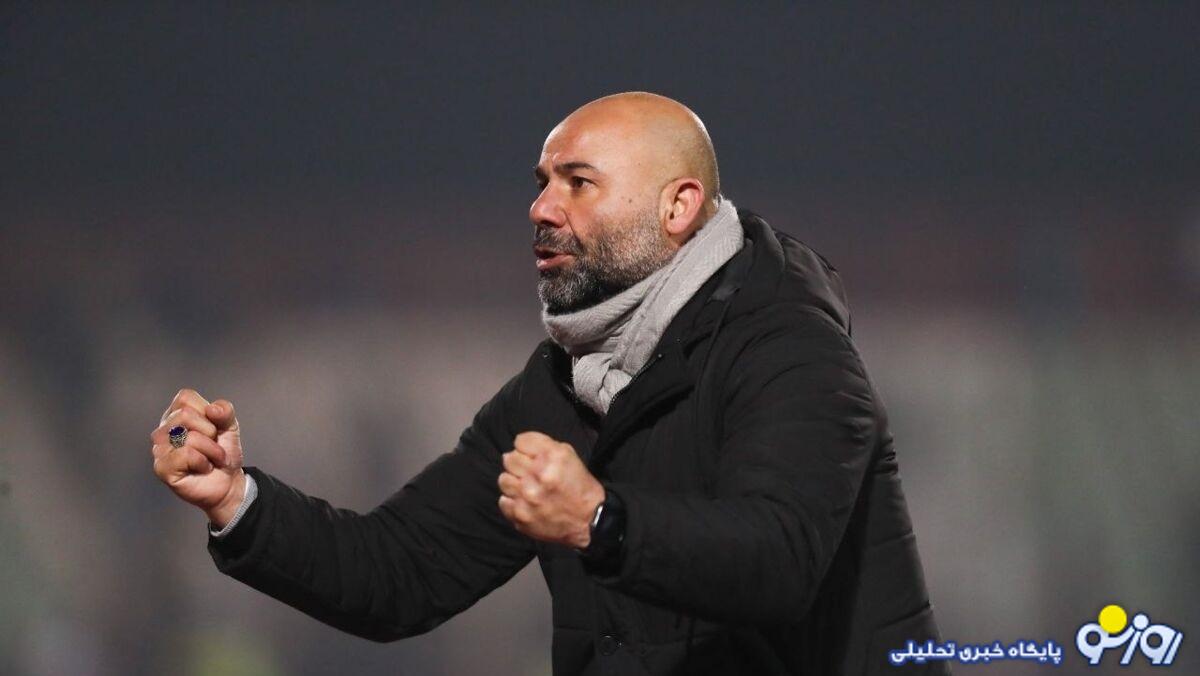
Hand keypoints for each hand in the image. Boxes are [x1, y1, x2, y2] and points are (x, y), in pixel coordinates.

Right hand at [150, 388, 245, 527]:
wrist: (229, 482)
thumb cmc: (224, 453)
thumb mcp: (230, 426)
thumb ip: (225, 411)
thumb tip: (212, 408)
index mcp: (175, 415)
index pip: (185, 397)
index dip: (207, 411)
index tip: (213, 427)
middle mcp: (163, 430)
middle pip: (185, 415)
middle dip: (210, 432)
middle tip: (213, 446)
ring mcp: (159, 449)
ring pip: (189, 437)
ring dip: (211, 450)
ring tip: (210, 459)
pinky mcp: (162, 468)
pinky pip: (187, 455)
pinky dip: (203, 462)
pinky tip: (202, 468)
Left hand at [497, 431, 604, 548]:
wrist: (588, 520)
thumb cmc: (578, 486)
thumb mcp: (569, 455)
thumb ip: (543, 445)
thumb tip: (518, 445)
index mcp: (552, 457)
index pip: (520, 441)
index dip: (526, 448)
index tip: (532, 456)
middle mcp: (538, 475)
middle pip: (509, 459)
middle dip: (519, 464)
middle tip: (530, 473)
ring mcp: (527, 497)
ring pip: (503, 479)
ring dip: (514, 482)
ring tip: (527, 487)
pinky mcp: (520, 515)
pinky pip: (503, 501)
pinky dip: (513, 501)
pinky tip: (526, 502)